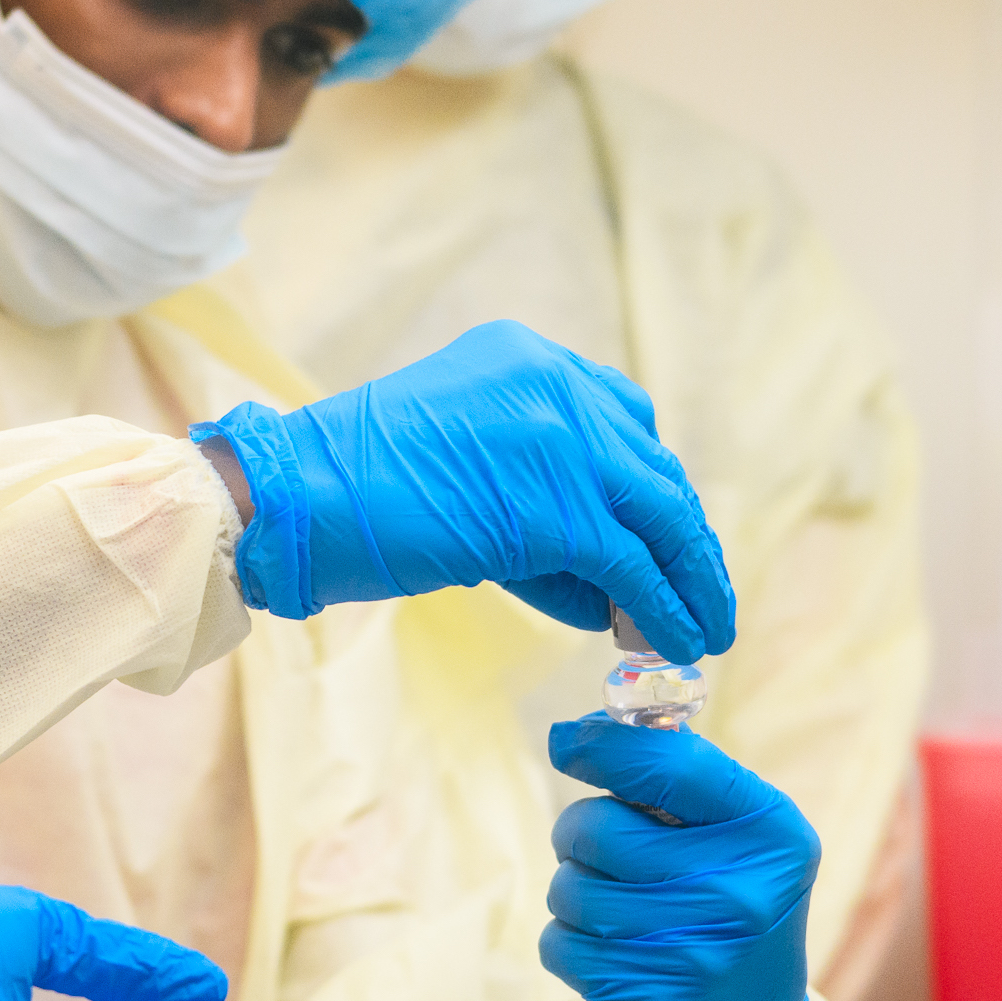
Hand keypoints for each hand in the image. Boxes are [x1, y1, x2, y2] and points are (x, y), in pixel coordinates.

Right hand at [193, 321, 734, 667]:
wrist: (299, 495)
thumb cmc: (351, 489)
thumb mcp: (456, 463)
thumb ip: (531, 493)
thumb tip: (603, 578)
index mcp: (529, 358)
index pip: (622, 420)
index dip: (649, 489)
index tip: (665, 539)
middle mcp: (560, 383)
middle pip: (651, 469)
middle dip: (683, 542)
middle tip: (702, 596)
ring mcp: (567, 441)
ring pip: (661, 516)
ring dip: (690, 581)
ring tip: (702, 631)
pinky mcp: (563, 510)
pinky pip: (636, 567)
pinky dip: (662, 610)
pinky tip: (673, 642)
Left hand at [542, 715, 815, 1000]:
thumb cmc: (730, 907)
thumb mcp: (741, 838)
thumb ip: (678, 781)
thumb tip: (577, 734)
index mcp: (768, 834)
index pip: (669, 764)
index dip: (604, 747)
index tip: (567, 742)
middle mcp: (736, 890)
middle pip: (598, 828)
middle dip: (580, 832)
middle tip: (602, 851)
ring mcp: (690, 950)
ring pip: (569, 887)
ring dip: (574, 891)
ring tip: (616, 908)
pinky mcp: (645, 998)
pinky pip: (559, 941)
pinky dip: (568, 942)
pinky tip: (611, 953)